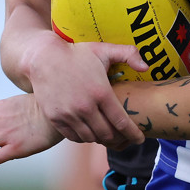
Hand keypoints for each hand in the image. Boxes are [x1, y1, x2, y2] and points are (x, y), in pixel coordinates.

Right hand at [25, 34, 147, 144]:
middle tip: (125, 139)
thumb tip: (146, 66)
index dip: (133, 134)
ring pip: (91, 138)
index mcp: (101, 92)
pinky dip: (85, 138)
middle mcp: (85, 107)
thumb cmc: (76, 54)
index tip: (140, 139)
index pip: (122, 122)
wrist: (43, 58)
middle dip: (120, 139)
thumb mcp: (104, 50)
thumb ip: (128, 54)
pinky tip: (90, 132)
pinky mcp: (56, 119)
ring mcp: (69, 115)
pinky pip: (74, 137)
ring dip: (102, 139)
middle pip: (108, 134)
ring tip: (109, 135)